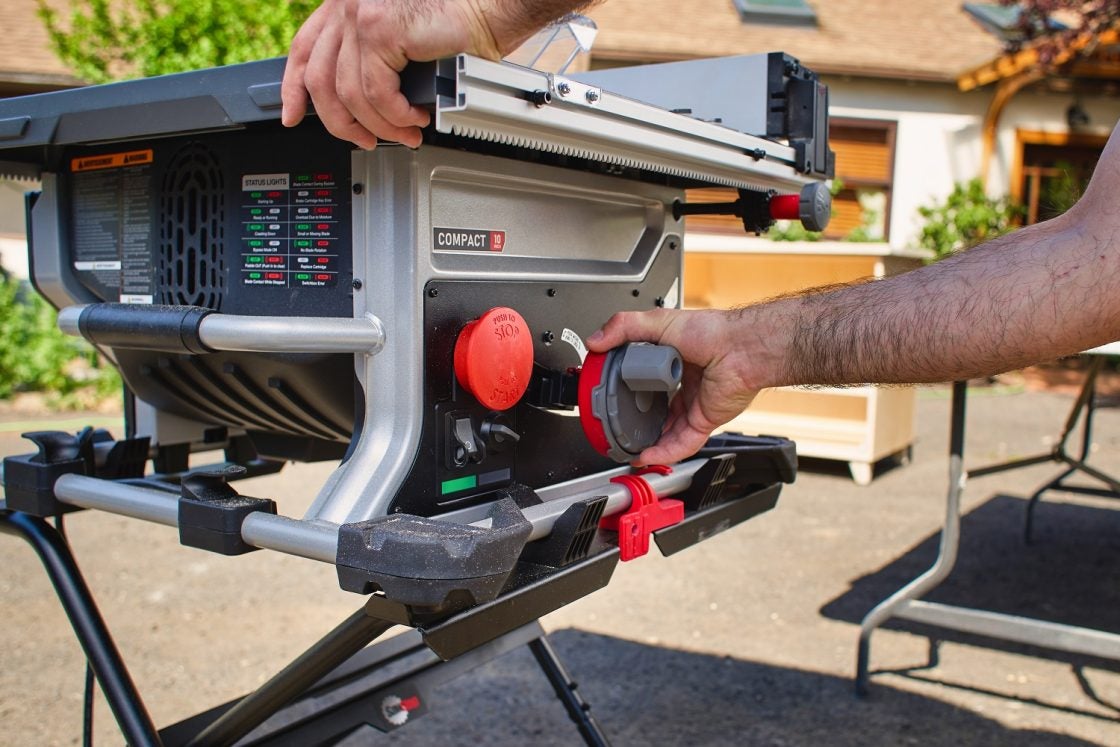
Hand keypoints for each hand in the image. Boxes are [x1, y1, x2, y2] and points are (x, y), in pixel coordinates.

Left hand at [281, 0, 502, 148]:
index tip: (292, 115)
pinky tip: (413, 117)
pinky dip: (395, 114)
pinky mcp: (380, 29)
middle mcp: (346, 6)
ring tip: (404, 132)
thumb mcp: (397, 48)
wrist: (484, 14)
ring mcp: (360, 15)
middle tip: (366, 141)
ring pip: (350, 94)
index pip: (303, 50)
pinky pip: (376, 92)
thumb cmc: (450, 31)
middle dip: (342, 123)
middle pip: (320, 80)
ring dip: (380, 124)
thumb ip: (370, 64)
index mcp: (344, 8)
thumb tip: (353, 109)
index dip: (293, 88)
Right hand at [587, 309, 761, 464]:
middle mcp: (685, 385)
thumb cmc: (712, 331)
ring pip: (669, 432)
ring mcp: (694, 405)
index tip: (610, 395)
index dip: (629, 388)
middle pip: (658, 410)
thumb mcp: (659, 322)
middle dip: (640, 422)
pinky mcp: (703, 421)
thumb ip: (624, 327)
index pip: (646, 380)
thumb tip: (596, 340)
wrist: (741, 348)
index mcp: (675, 361)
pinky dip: (663, 453)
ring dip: (649, 443)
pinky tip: (647, 455)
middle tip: (619, 428)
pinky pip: (682, 443)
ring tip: (628, 449)